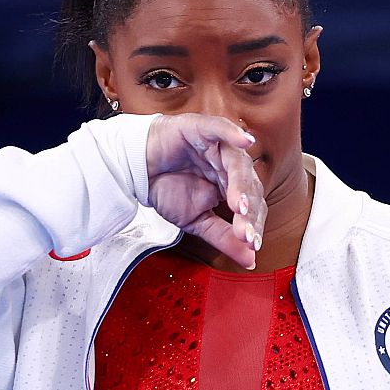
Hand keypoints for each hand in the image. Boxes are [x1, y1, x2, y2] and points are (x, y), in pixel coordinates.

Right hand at [144, 114, 267, 268]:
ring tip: (239, 205)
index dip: (252, 225)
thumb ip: (224, 238)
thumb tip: (250, 261)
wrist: (136, 168)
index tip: (251, 245)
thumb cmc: (168, 188)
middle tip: (244, 232)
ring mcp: (219, 146)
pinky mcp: (202, 129)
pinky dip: (232, 133)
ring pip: (237, 163)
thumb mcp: (198, 221)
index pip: (252, 206)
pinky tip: (244, 141)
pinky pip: (220, 129)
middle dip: (247, 211)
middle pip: (249, 186)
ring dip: (240, 184)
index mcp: (233, 187)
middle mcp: (230, 166)